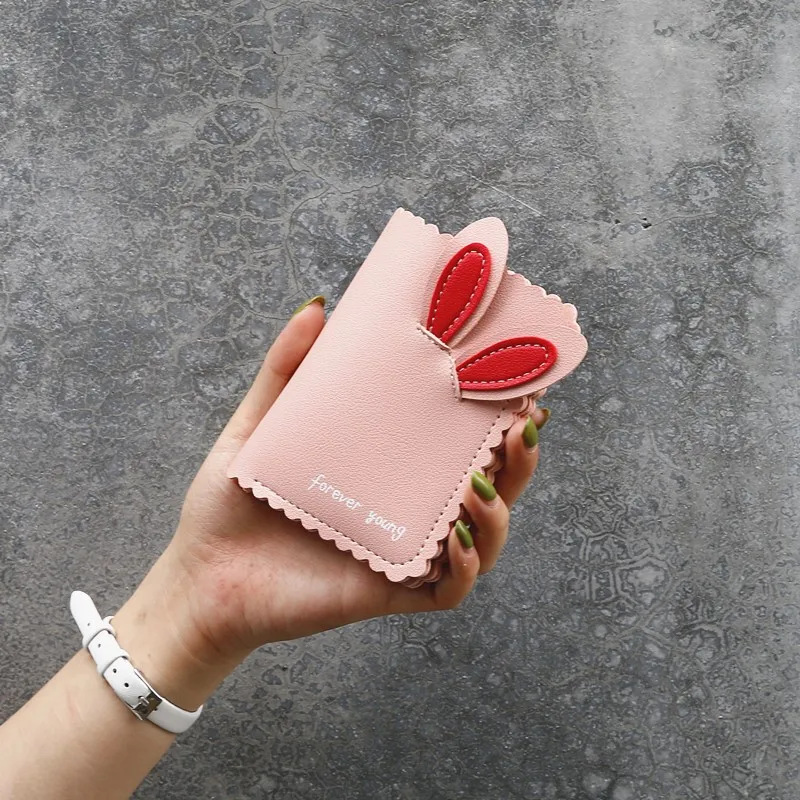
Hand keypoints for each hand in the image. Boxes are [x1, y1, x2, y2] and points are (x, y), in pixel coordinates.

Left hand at [111, 299, 547, 708]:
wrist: (200, 576)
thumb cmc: (229, 504)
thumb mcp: (257, 426)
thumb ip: (285, 369)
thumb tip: (317, 308)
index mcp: (386, 465)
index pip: (456, 439)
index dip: (498, 414)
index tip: (520, 381)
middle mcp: (403, 507)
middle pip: (487, 486)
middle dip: (519, 460)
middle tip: (522, 426)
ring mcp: (400, 550)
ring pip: (482, 539)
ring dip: (498, 512)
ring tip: (479, 483)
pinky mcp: (387, 592)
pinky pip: (448, 590)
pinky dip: (466, 569)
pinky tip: (456, 540)